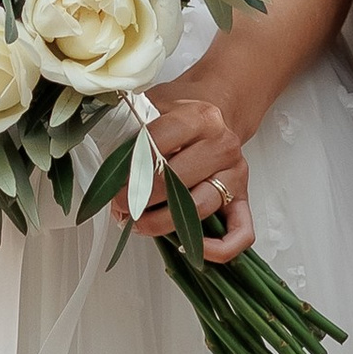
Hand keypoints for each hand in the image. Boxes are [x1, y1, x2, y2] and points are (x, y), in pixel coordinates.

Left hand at [120, 85, 256, 263]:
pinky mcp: (243, 197)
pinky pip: (241, 233)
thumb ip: (133, 130)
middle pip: (175, 182)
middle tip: (120, 206)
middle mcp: (222, 145)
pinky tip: (188, 248)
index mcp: (199, 118)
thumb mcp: (155, 104)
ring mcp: (235, 174)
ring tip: (140, 224)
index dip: (129, 171)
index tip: (111, 186)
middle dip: (139, 200)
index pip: (156, 147)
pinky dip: (218, 249)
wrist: (220, 107)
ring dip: (163, 223)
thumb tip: (109, 170)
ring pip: (199, 209)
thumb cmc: (182, 112)